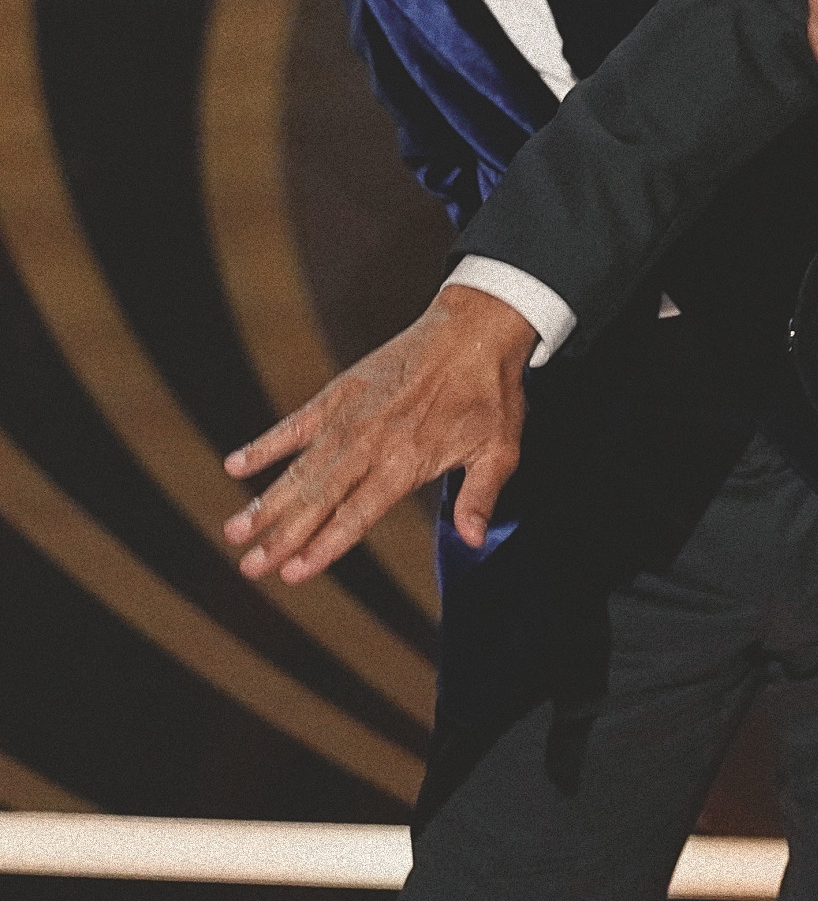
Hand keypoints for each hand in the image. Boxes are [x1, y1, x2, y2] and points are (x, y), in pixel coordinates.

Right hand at [223, 285, 537, 581]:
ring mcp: (351, 416)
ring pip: (301, 467)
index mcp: (407, 461)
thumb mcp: (500, 448)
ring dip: (267, 501)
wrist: (476, 326)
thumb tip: (472, 540)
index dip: (324, 546)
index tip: (293, 574)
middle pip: (319, 498)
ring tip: (234, 531)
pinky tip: (236, 465)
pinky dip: (267, 444)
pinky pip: (296, 423)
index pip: (357, 514)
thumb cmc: (490, 390)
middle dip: (282, 536)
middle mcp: (371, 442)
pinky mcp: (341, 392)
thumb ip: (480, 496)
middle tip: (249, 568)